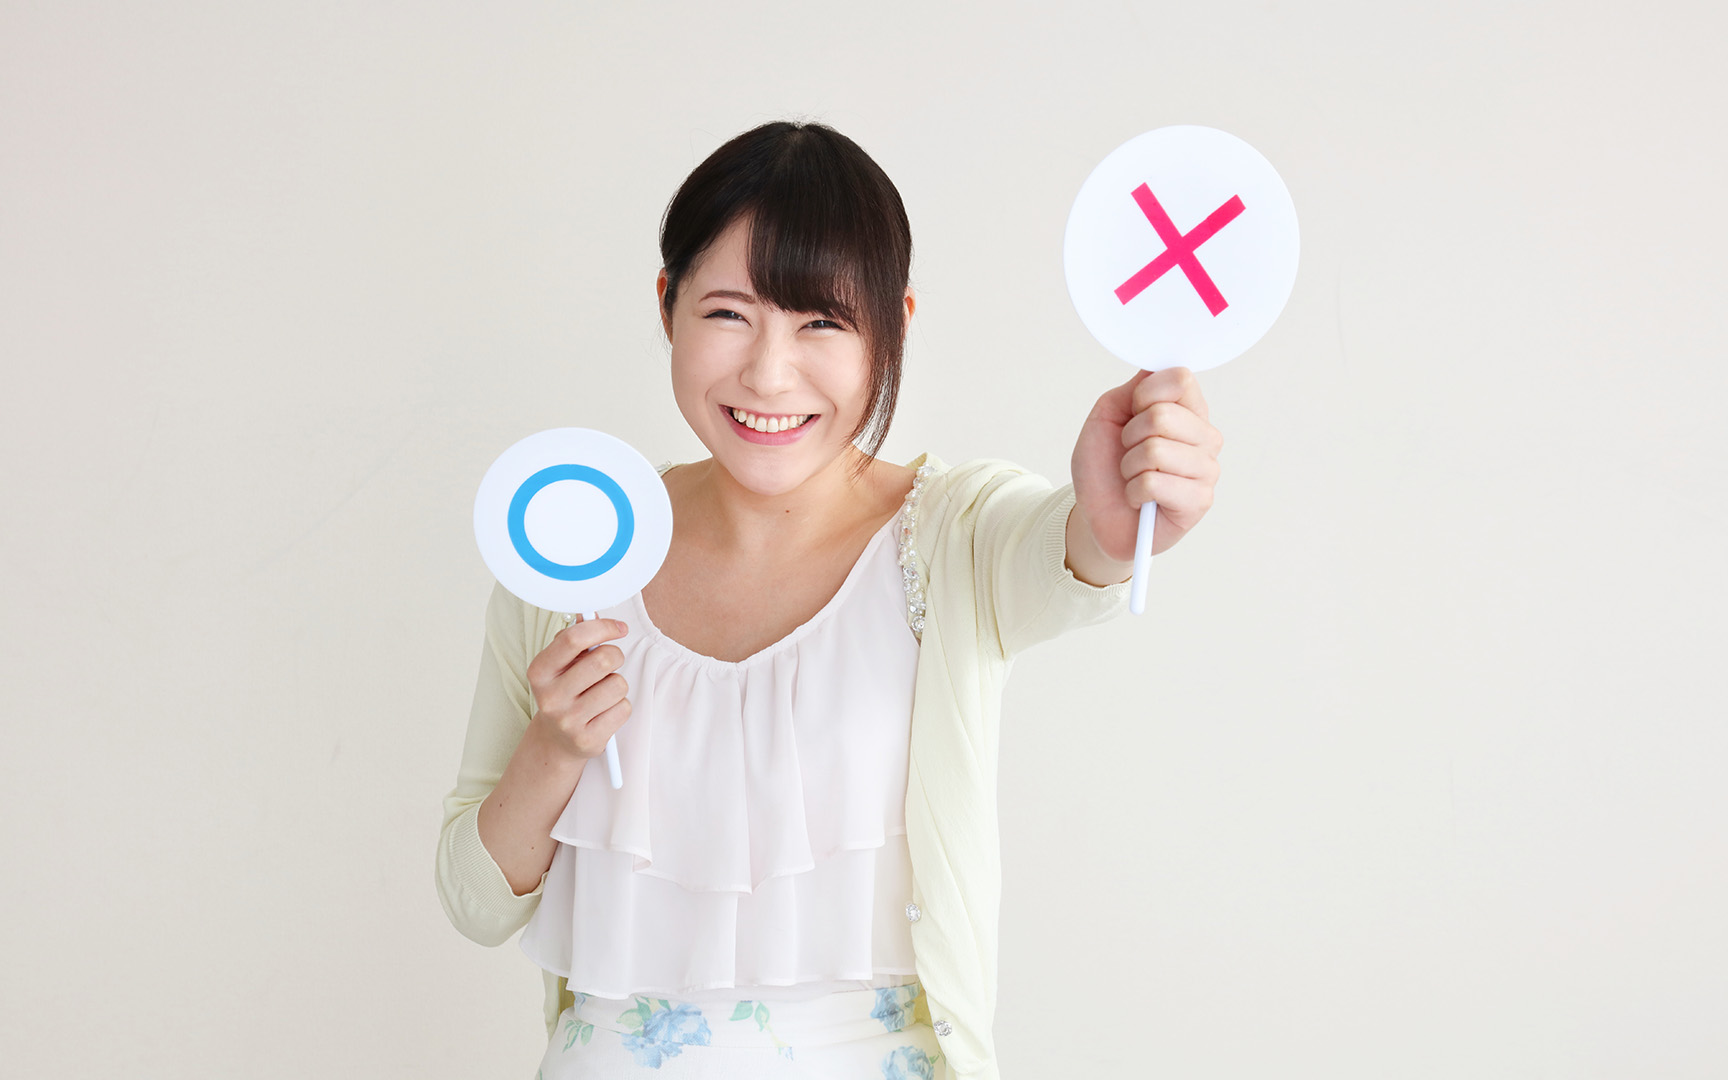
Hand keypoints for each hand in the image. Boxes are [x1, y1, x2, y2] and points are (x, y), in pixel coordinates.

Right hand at [525, 616, 632, 763]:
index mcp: (540, 671)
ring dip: (618, 684)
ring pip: (618, 685)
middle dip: (615, 655)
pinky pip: (623, 709)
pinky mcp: (588, 739)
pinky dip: (621, 707)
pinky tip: (605, 711)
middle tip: (611, 662)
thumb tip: (593, 613)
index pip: (573, 638)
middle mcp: (550, 697)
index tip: (619, 628)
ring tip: (603, 692)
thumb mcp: (562, 664)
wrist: (557, 740)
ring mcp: (568, 720)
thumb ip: (577, 638)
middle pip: (603, 660)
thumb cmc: (565, 693)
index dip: (602, 627)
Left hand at [1071, 367, 1222, 560]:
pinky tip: (1139, 498)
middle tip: (1129, 452)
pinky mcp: (1199, 501)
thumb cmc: (1104, 467)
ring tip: (1133, 476)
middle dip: (1130, 436)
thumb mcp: (1107, 416)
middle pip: (1164, 415)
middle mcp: (1204, 437)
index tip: (1132, 412)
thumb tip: (1156, 366)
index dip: (1145, 394)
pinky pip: (1154, 482)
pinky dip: (1133, 491)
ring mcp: (1206, 469)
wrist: (1095, 516)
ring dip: (1129, 466)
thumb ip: (1133, 389)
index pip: (1181, 379)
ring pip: (1156, 450)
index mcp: (1188, 411)